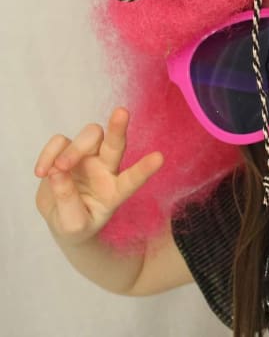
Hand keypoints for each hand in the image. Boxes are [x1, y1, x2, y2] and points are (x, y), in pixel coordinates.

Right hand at [34, 107, 162, 246]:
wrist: (61, 218)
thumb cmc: (76, 223)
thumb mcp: (73, 225)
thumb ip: (67, 201)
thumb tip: (57, 173)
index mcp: (116, 190)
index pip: (133, 180)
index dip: (144, 169)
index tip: (159, 158)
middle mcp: (106, 169)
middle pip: (116, 143)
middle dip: (119, 128)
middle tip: (122, 112)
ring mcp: (88, 158)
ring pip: (89, 135)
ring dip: (73, 149)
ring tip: (57, 169)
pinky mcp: (66, 151)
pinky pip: (60, 140)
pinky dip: (49, 152)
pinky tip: (41, 172)